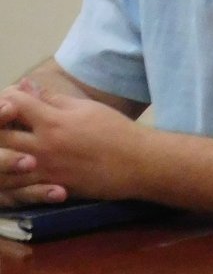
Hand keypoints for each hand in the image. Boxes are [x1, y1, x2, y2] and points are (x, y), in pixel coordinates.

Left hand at [0, 85, 143, 202]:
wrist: (139, 163)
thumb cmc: (116, 131)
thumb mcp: (86, 108)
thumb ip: (52, 98)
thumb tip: (26, 85)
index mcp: (52, 121)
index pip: (13, 103)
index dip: (7, 99)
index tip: (12, 101)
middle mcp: (43, 146)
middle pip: (0, 135)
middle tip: (5, 125)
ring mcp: (46, 169)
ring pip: (4, 164)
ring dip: (1, 156)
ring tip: (6, 150)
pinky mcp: (52, 187)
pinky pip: (20, 188)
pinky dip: (10, 180)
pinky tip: (12, 173)